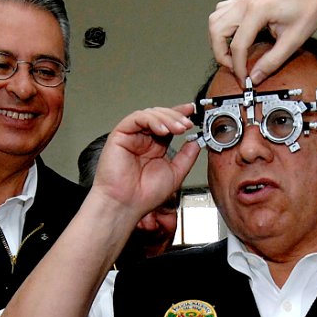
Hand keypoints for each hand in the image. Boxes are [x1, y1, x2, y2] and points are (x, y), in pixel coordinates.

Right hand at [92, 103, 200, 220]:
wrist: (127, 205)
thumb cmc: (145, 195)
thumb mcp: (176, 173)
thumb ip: (187, 156)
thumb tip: (197, 141)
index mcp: (156, 147)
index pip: (168, 124)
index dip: (180, 115)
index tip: (192, 111)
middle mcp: (144, 139)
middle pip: (160, 116)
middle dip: (176, 117)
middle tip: (188, 124)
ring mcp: (132, 136)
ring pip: (149, 114)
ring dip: (167, 118)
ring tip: (179, 128)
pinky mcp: (120, 135)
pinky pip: (135, 119)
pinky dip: (151, 120)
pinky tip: (162, 130)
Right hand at [208, 0, 316, 83]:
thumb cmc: (307, 11)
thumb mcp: (292, 41)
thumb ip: (272, 61)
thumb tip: (256, 77)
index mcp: (257, 10)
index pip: (238, 45)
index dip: (238, 66)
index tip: (244, 79)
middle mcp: (246, 2)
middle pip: (217, 31)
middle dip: (221, 54)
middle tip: (235, 69)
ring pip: (215, 20)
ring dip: (218, 40)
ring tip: (232, 56)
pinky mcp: (245, 0)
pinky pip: (222, 12)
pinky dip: (222, 27)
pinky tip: (233, 38)